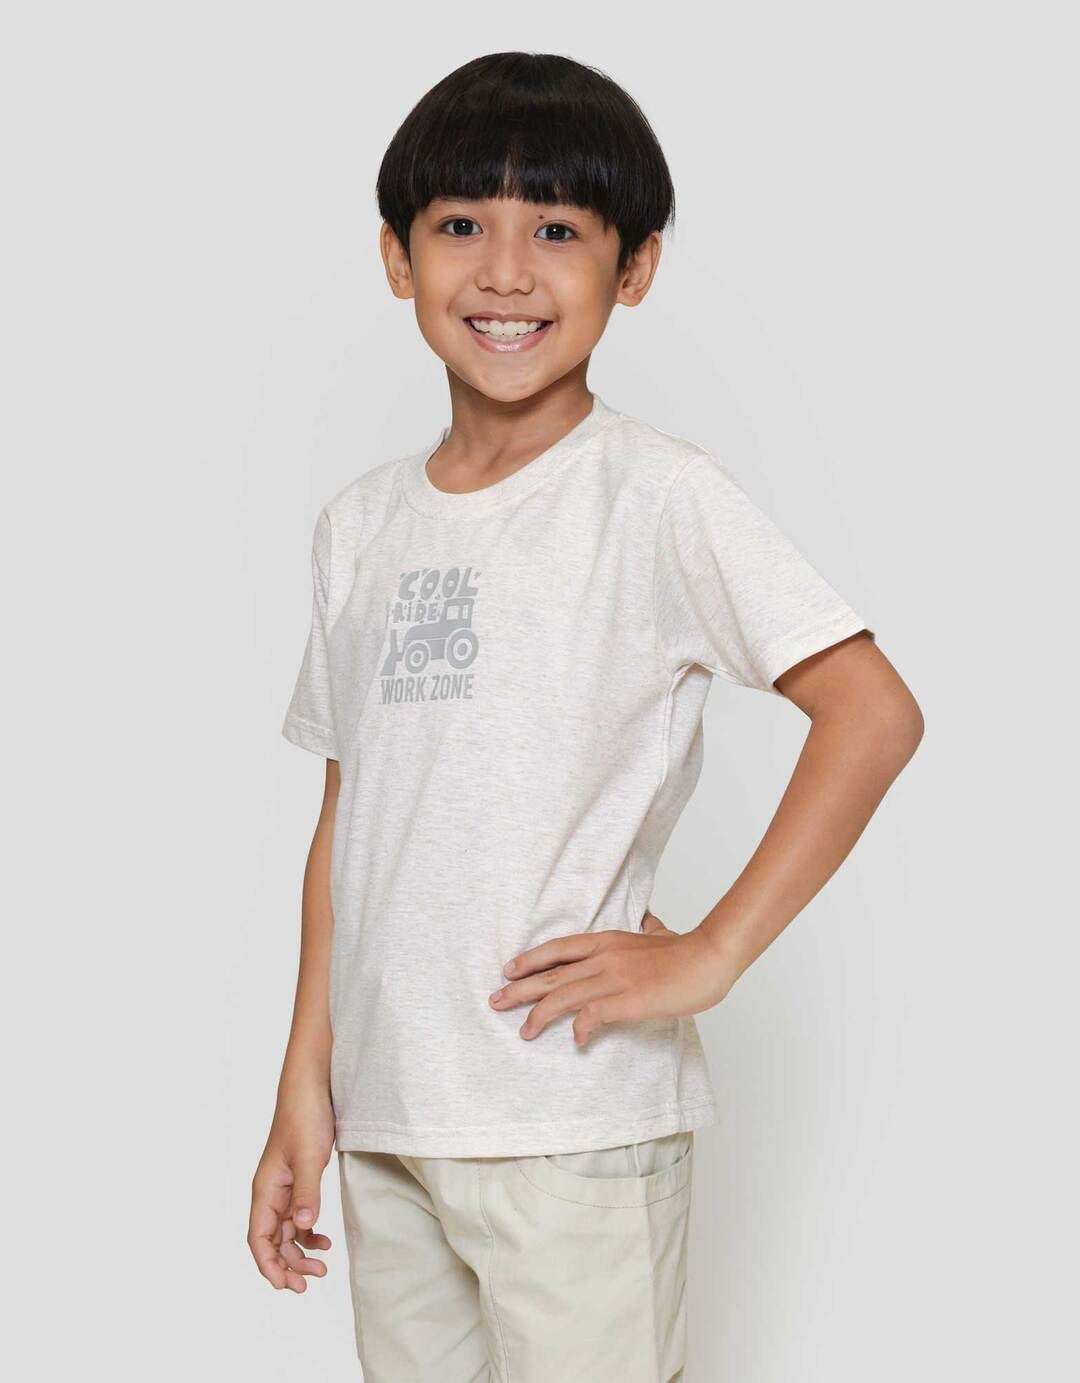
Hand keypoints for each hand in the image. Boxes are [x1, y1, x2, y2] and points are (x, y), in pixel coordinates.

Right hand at [248, 1088, 334, 1291]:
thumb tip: (304, 1226)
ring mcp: (285, 1187)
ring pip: (285, 1232)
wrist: (312, 1087)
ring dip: (299, 1253)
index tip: (288, 1285)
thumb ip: (306, 1192)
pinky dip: (308, 1233)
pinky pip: (298, 1217)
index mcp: (265, 1189)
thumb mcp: (307, 1156)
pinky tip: (324, 1240)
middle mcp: (271, 1192)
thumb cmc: (304, 1116)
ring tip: (321, 1268)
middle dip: (287, 1265)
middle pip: (271, 1241)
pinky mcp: (299, 1181)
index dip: (269, 1265)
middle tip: (311, 1282)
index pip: (258, 1238)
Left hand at [490, 911, 737, 1046]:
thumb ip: (648, 930)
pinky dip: (579, 1028)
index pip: (559, 949)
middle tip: (496, 1001)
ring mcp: (615, 978)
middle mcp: (604, 957)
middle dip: (520, 989)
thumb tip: (649, 921)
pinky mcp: (628, 999)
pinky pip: (593, 1015)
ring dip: (539, 1014)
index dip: (531, 959)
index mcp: (608, 941)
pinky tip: (574, 1040)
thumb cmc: (687, 951)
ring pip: (564, 995)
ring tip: (524, 1031)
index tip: (509, 970)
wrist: (710, 957)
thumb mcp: (659, 933)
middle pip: (552, 974)